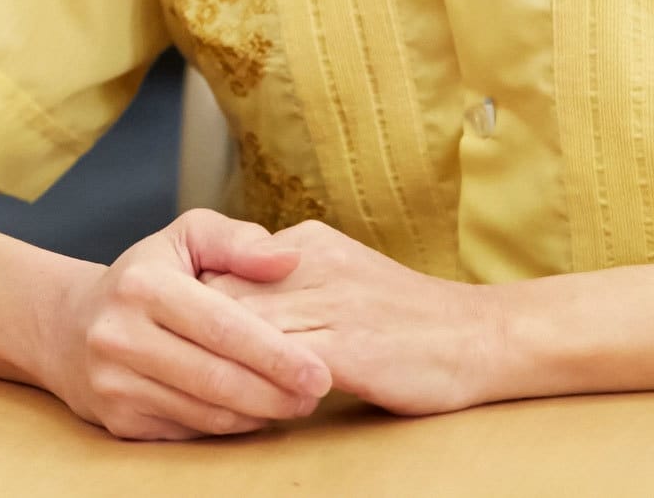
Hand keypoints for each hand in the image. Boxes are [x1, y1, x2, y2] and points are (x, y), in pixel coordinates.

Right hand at [37, 209, 334, 440]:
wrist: (69, 327)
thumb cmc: (144, 277)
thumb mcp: (184, 238)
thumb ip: (237, 242)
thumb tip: (288, 259)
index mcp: (142, 285)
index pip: (221, 326)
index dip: (275, 354)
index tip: (320, 371)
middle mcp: (120, 335)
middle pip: (217, 378)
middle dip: (277, 392)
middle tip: (316, 393)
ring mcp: (115, 383)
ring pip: (206, 412)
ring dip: (260, 414)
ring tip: (294, 403)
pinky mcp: (119, 421)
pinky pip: (191, 431)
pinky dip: (230, 426)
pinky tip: (253, 411)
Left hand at [201, 222, 509, 416]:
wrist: (483, 336)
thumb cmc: (407, 318)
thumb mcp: (340, 275)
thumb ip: (288, 283)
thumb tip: (226, 304)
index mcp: (306, 244)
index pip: (222, 268)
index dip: (194, 308)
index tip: (175, 336)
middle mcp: (311, 265)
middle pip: (221, 296)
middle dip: (193, 336)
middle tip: (170, 369)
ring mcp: (331, 305)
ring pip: (245, 330)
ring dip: (219, 365)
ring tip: (199, 393)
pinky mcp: (349, 349)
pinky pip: (282, 367)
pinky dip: (258, 389)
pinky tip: (248, 409)